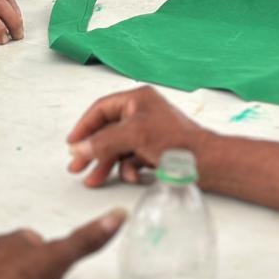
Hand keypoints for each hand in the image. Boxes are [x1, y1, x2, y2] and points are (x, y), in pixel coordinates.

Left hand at [0, 210, 126, 278]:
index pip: (29, 237)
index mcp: (11, 240)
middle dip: (27, 264)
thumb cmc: (26, 278)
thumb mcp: (63, 253)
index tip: (51, 254)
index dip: (42, 246)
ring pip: (3, 275)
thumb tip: (114, 217)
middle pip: (14, 256)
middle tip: (40, 275)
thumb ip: (88, 238)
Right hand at [67, 86, 211, 187]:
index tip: (72, 144)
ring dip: (106, 163)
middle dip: (92, 149)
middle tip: (76, 167)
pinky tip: (130, 177)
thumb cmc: (177, 141)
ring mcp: (149, 132)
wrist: (207, 162)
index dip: (84, 126)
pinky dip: (128, 168)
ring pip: (118, 147)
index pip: (101, 109)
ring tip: (93, 180)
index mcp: (138, 99)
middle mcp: (142, 112)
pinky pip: (132, 158)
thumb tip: (79, 148)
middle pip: (107, 130)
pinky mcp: (155, 150)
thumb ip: (104, 141)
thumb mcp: (134, 136)